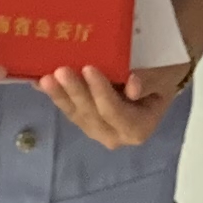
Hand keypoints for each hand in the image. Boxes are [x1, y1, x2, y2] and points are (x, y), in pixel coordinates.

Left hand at [43, 59, 191, 151]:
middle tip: (61, 71)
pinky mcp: (84, 118)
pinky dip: (55, 95)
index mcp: (138, 128)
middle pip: (92, 115)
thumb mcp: (164, 75)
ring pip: (76, 113)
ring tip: (46, 77)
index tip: (89, 68)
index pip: (116, 112)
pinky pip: (68, 108)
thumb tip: (132, 87)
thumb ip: (150, 81)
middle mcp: (115, 134)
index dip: (101, 93)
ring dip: (60, 95)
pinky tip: (38, 82)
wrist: (157, 75)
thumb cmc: (163, 73)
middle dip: (75, 93)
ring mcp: (97, 128)